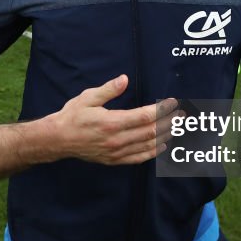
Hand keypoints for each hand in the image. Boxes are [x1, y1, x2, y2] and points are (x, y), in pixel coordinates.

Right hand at [45, 75, 177, 165]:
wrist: (58, 139)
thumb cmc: (72, 116)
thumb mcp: (88, 98)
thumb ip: (108, 90)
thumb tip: (124, 79)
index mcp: (111, 122)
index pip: (144, 117)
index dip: (161, 110)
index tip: (172, 103)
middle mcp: (116, 139)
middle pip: (150, 132)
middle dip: (168, 123)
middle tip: (181, 116)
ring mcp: (116, 152)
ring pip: (147, 146)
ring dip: (165, 136)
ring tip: (176, 128)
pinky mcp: (114, 160)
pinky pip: (139, 158)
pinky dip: (153, 152)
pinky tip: (162, 145)